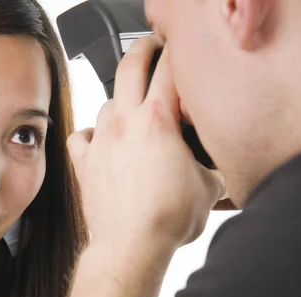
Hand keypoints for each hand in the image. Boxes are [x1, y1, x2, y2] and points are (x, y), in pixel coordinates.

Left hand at [67, 36, 225, 251]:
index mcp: (158, 120)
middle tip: (153, 48)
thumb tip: (219, 163)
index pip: (170, 67)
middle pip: (130, 64)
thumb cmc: (167, 219)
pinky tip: (102, 141)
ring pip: (106, 101)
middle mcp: (125, 122)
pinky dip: (91, 133)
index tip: (184, 51)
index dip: (179, 52)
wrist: (130, 244)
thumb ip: (213, 164)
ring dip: (121, 99)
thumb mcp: (209, 187)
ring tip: (134, 109)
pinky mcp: (85, 162)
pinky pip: (81, 136)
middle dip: (144, 48)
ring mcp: (101, 140)